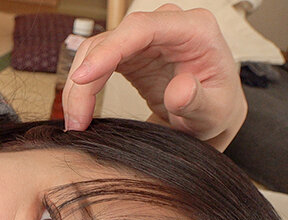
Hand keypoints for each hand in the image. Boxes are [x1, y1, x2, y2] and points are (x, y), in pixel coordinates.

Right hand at [62, 4, 246, 150]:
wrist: (209, 112)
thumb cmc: (216, 107)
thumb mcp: (214, 113)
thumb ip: (199, 102)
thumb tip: (179, 90)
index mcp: (194, 30)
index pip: (142, 28)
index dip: (109, 50)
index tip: (83, 78)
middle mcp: (165, 26)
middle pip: (111, 40)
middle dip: (85, 79)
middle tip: (77, 119)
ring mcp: (144, 37)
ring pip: (96, 50)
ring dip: (78, 86)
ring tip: (76, 121)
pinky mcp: (127, 52)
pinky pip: (95, 61)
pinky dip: (82, 87)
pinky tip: (79, 111)